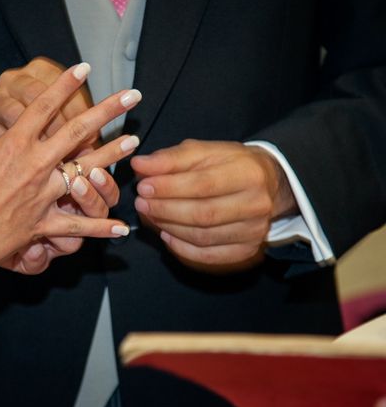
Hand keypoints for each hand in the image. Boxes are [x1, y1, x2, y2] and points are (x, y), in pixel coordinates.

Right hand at [0, 63, 140, 277]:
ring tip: (134, 141)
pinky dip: (100, 228)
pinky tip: (122, 227)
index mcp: (14, 146)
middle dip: (107, 111)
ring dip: (112, 156)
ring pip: (87, 171)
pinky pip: (78, 225)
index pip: (44, 107)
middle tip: (131, 96)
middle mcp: (35, 165)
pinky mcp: (45, 223)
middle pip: (77, 131)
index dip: (64, 85)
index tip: (83, 68)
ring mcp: (44, 194)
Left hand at [131, 139, 297, 271]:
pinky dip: (182, 248)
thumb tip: (139, 165)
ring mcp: (254, 230)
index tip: (144, 186)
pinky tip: (166, 235)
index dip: (169, 188)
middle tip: (142, 203)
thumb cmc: (229, 165)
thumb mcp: (203, 151)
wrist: (266, 182)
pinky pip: (208, 255)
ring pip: (203, 236)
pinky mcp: (247, 249)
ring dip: (169, 227)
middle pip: (203, 214)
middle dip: (165, 210)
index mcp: (247, 173)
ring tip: (150, 215)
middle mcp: (256, 204)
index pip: (203, 184)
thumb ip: (170, 158)